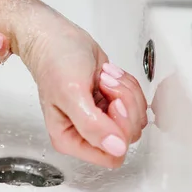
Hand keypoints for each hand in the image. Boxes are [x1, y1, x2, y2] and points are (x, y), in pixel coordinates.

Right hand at [18, 4, 147, 167]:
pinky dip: (128, 84)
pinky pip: (136, 103)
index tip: (110, 102)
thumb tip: (116, 148)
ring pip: (135, 119)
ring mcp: (101, 118)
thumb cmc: (54, 61)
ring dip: (125, 91)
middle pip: (128, 136)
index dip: (119, 128)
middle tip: (105, 85)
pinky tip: (108, 75)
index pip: (112, 155)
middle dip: (123, 104)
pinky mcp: (111, 102)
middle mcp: (87, 133)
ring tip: (103, 77)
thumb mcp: (70, 93)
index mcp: (71, 139)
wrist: (56, 36)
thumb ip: (92, 125)